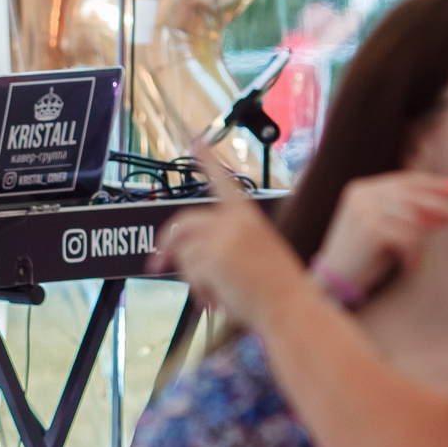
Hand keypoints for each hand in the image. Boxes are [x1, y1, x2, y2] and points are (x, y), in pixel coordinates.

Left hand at [151, 144, 315, 325]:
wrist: (291, 308)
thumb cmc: (278, 288)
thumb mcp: (256, 252)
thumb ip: (226, 243)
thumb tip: (188, 255)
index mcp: (248, 216)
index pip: (223, 179)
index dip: (207, 158)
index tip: (195, 138)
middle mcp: (233, 221)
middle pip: (183, 222)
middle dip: (165, 245)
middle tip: (156, 264)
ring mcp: (221, 238)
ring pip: (183, 252)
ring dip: (190, 277)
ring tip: (213, 293)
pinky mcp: (211, 257)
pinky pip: (188, 273)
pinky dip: (198, 290)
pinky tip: (218, 299)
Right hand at [315, 171, 447, 298]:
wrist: (334, 280)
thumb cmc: (364, 256)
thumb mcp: (388, 229)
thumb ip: (413, 216)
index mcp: (363, 189)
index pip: (406, 181)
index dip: (435, 184)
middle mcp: (362, 195)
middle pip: (413, 195)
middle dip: (439, 206)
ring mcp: (365, 210)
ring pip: (413, 218)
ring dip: (420, 242)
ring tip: (414, 258)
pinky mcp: (371, 229)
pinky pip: (409, 238)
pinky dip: (414, 255)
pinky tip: (408, 267)